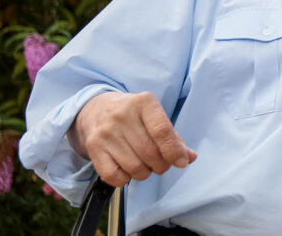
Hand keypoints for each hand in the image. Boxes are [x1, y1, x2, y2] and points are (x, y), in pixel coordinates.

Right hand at [69, 91, 197, 186]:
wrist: (97, 108)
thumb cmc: (133, 115)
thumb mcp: (154, 117)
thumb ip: (173, 138)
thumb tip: (189, 157)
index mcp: (144, 102)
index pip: (162, 132)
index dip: (174, 151)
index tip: (181, 161)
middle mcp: (122, 115)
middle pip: (149, 153)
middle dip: (162, 165)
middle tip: (162, 163)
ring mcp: (105, 132)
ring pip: (134, 167)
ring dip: (145, 173)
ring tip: (145, 164)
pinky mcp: (93, 147)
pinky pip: (113, 176)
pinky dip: (125, 179)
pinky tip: (127, 169)